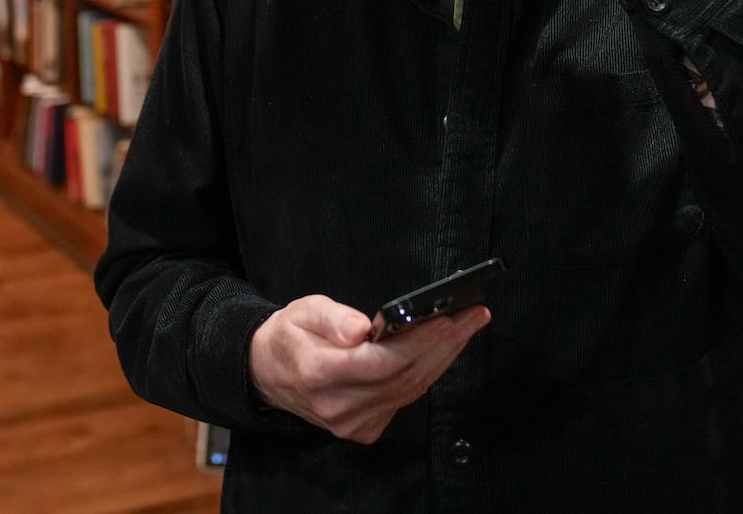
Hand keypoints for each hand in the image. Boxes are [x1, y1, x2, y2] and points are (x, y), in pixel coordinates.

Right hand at [249, 294, 490, 443]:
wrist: (267, 374)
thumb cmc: (289, 335)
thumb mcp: (302, 311)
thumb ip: (332, 318)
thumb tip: (364, 328)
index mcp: (318, 373)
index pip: (380, 361)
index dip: (419, 340)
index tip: (449, 316)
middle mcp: (337, 406)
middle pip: (404, 377)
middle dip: (445, 344)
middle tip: (474, 314)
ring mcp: (351, 424)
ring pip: (410, 391)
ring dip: (444, 358)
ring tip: (467, 326)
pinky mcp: (362, 431)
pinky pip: (404, 402)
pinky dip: (428, 375)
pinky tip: (444, 351)